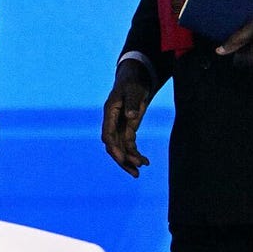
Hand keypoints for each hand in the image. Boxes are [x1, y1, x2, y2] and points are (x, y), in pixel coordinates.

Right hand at [101, 59, 152, 177]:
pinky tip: (145, 162)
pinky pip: (129, 145)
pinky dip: (135, 154)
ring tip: (140, 171)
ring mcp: (119, 126)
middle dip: (122, 160)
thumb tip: (130, 117)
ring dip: (129, 160)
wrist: (135, 78)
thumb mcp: (134, 91)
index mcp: (110, 112)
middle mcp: (112, 122)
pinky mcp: (127, 128)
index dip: (114, 147)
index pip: (108, 134)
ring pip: (120, 148)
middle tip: (135, 173)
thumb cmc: (133, 83)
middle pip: (112, 145)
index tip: (123, 159)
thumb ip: (132, 103)